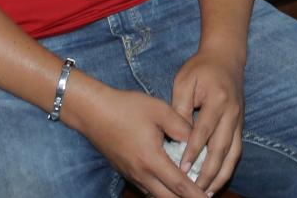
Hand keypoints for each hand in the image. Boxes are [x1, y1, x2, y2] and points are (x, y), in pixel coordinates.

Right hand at [64, 81, 204, 197]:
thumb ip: (181, 126)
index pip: (179, 185)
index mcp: (151, 159)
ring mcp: (131, 175)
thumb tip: (196, 139)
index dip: (196, 194)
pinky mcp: (126, 172)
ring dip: (173, 196)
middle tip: (203, 197)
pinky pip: (147, 189)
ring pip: (156, 196)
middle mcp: (141, 173)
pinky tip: (169, 184)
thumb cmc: (126, 107)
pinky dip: (161, 191)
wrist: (93, 111)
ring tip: (189, 192)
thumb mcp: (159, 110)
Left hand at [169, 51, 245, 195]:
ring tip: (206, 192)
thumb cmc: (201, 68)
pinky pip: (236, 151)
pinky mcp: (240, 126)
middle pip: (221, 148)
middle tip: (195, 190)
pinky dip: (227, 168)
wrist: (226, 57)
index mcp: (217, 99)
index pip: (204, 131)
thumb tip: (174, 135)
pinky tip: (216, 181)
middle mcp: (232, 112)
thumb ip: (180, 107)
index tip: (182, 170)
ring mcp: (238, 120)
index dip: (193, 151)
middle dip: (208, 172)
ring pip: (232, 154)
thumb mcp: (185, 81)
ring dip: (220, 176)